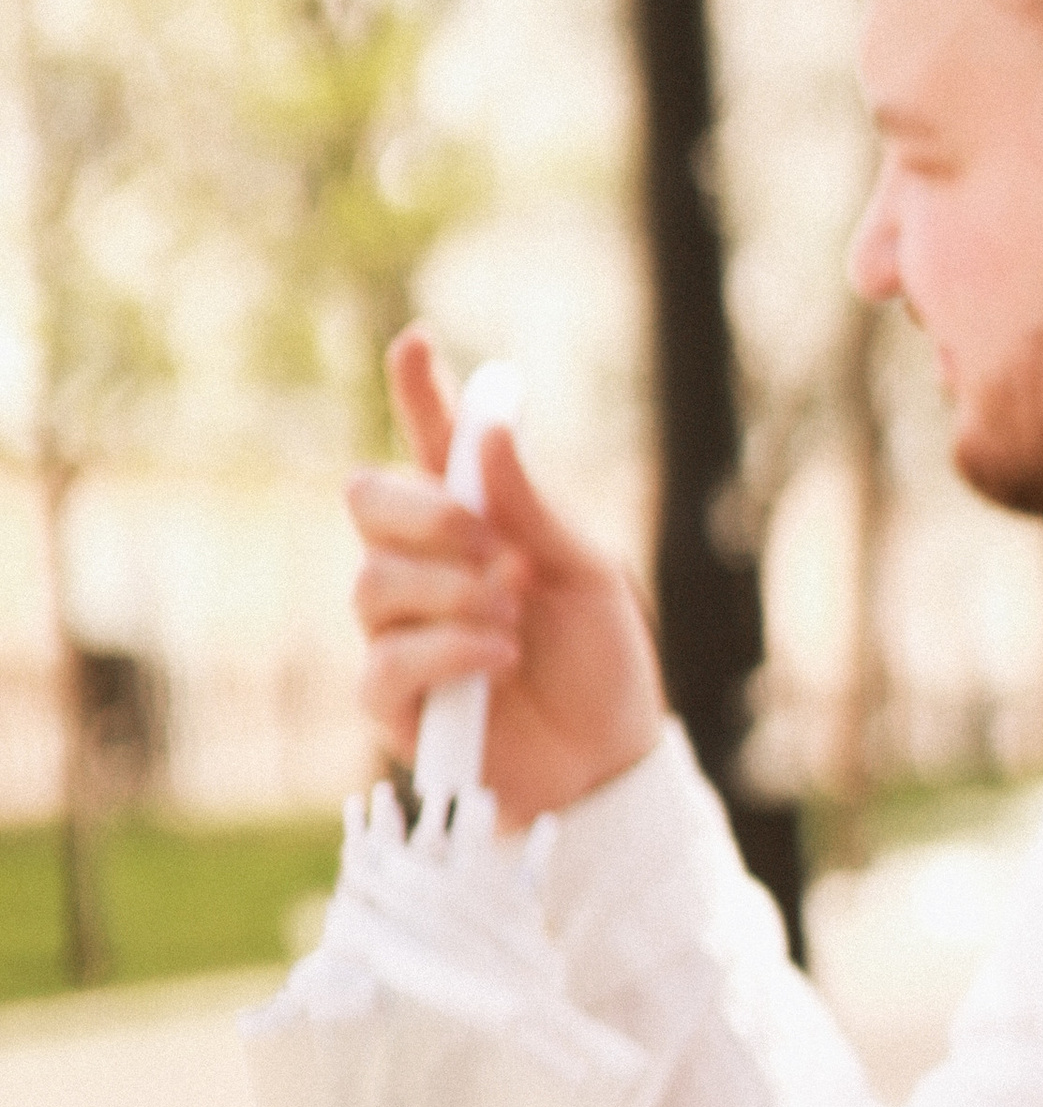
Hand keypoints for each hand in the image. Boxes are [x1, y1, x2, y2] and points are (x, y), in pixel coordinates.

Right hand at [347, 324, 664, 827]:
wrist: (610, 764)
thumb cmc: (601, 665)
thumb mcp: (587, 576)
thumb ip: (532, 508)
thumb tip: (492, 428)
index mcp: (476, 527)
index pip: (433, 447)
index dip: (421, 394)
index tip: (418, 342)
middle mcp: (426, 571)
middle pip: (367, 501)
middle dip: (423, 512)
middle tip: (493, 544)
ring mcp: (401, 634)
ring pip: (372, 583)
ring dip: (450, 593)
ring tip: (512, 619)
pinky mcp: (394, 703)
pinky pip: (385, 661)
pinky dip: (447, 650)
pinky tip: (500, 657)